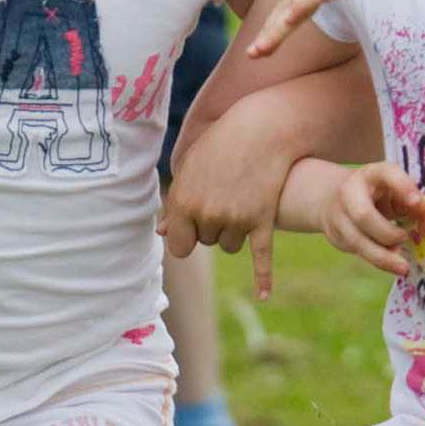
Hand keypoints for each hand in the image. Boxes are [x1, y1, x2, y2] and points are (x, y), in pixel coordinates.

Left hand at [161, 118, 293, 298]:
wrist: (262, 128)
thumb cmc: (221, 144)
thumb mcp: (190, 168)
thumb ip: (176, 203)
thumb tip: (161, 233)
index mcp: (184, 202)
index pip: (179, 246)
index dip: (185, 237)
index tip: (192, 228)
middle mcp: (208, 215)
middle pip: (206, 243)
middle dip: (211, 228)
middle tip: (223, 196)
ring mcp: (237, 220)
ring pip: (230, 246)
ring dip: (234, 233)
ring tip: (242, 200)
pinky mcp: (262, 221)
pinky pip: (261, 258)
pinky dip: (263, 279)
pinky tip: (263, 297)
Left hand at [250, 0, 424, 57]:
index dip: (274, 22)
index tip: (261, 45)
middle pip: (285, 4)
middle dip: (268, 30)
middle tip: (252, 55)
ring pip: (291, 6)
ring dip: (274, 31)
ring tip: (258, 53)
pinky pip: (308, 1)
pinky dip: (292, 18)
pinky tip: (281, 33)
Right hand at [320, 162, 424, 278]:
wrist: (334, 199)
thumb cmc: (375, 193)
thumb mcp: (394, 190)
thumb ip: (412, 201)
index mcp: (370, 174)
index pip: (385, 173)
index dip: (402, 186)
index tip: (418, 202)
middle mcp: (349, 192)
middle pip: (363, 215)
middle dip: (388, 234)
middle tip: (405, 238)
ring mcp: (338, 216)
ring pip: (357, 241)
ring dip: (383, 256)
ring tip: (403, 267)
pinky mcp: (336, 236)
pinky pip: (357, 252)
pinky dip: (377, 260)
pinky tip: (391, 264)